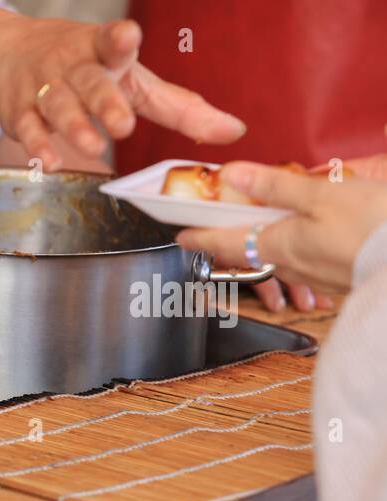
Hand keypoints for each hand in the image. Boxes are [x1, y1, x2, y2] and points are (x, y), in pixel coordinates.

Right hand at [0, 18, 245, 171]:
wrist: (10, 54)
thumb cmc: (86, 68)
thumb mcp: (133, 80)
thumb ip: (180, 108)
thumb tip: (234, 131)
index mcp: (104, 50)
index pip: (112, 40)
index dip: (119, 39)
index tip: (128, 35)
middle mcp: (73, 64)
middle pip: (89, 81)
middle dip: (105, 101)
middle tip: (124, 124)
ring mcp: (43, 85)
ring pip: (58, 105)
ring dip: (74, 127)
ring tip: (94, 147)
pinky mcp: (18, 109)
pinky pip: (27, 127)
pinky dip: (37, 145)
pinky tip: (48, 161)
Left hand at [177, 162, 386, 294]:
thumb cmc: (372, 227)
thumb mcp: (320, 196)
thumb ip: (275, 186)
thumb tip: (232, 174)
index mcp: (279, 246)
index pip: (226, 242)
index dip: (201, 237)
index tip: (181, 236)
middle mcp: (291, 266)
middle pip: (250, 252)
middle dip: (230, 240)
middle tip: (215, 230)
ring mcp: (316, 276)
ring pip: (278, 258)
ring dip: (264, 245)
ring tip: (259, 229)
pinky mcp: (338, 278)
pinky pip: (305, 264)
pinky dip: (295, 249)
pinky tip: (305, 240)